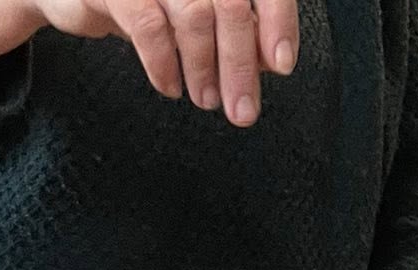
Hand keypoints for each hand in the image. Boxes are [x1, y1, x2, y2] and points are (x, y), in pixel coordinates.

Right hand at [0, 0, 299, 125]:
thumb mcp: (189, 11)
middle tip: (242, 111)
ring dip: (205, 68)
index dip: (276, 18)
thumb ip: (230, 26)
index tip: (282, 64)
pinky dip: (164, 64)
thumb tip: (271, 59)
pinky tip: (169, 85)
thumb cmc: (136, 1)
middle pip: (229, 1)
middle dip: (240, 63)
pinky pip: (149, 26)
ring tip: (205, 99)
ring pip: (194, 14)